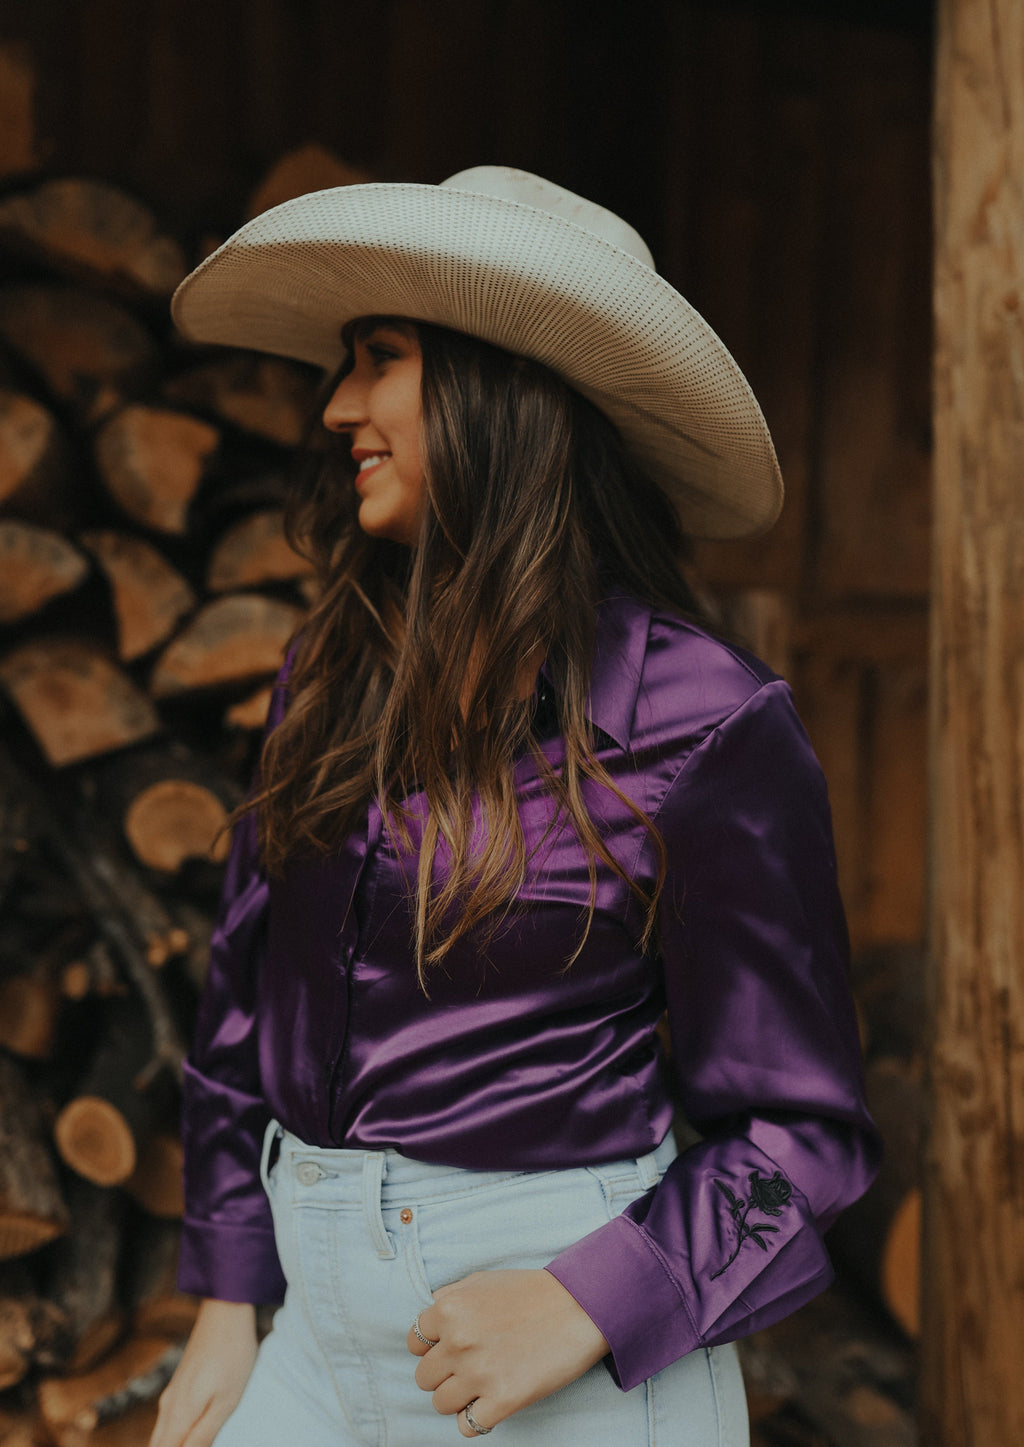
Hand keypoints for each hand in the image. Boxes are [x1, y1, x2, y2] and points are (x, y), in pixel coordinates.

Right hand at [149, 1299, 257, 1446]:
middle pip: (157, 1446)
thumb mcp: (226, 1401)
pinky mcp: (181, 1383)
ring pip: (161, 1433)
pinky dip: (173, 1434)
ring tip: (189, 1442)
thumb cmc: (231, 1354)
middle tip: (194, 1445)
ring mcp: (173, 1393)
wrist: (226, 1310)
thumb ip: (203, 1435)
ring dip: (170, 1445)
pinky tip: (188, 1435)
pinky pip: (168, 1419)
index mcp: (179, 1415)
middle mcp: (168, 1406)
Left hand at [406, 1268, 608, 1436]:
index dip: (431, 1348)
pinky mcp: (503, 1401)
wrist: (580, 1307)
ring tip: (482, 1385)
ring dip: (459, 1398)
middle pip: (424, 1378)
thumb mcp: (483, 1280)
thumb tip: (431, 1315)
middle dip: (444, 1374)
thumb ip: (450, 1296)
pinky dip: (477, 1419)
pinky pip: (467, 1426)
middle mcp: (458, 1342)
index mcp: (449, 1309)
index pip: (414, 1343)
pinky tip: (492, 1403)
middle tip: (469, 1367)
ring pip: (441, 1404)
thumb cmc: (532, 1292)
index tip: (450, 1348)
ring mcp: (479, 1374)